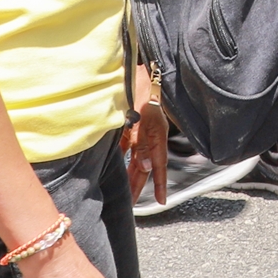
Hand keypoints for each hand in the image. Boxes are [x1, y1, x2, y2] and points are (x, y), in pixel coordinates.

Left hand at [122, 63, 168, 206]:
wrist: (136, 70)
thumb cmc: (139, 89)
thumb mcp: (141, 116)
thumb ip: (143, 142)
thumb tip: (148, 167)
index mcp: (156, 135)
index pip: (160, 165)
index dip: (161, 184)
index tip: (162, 202)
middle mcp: (149, 137)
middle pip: (145, 167)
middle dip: (139, 187)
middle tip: (132, 207)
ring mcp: (139, 133)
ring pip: (135, 161)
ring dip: (131, 178)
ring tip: (125, 197)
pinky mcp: (128, 129)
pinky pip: (125, 150)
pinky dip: (122, 162)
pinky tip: (116, 173)